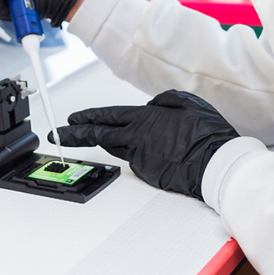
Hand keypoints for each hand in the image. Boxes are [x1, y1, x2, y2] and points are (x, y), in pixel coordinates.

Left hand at [50, 90, 238, 199]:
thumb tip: (151, 105)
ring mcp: (141, 158)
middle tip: (57, 135)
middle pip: (99, 136)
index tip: (71, 119)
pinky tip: (159, 153)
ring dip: (108, 144)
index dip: (86, 118)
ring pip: (118, 148)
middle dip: (74, 135)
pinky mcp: (149, 174)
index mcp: (143, 118)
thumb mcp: (186, 102)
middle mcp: (136, 139)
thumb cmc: (205, 133)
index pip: (106, 116)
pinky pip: (139, 161)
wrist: (216, 164)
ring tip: (101, 139)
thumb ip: (163, 101)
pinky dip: (141, 154)